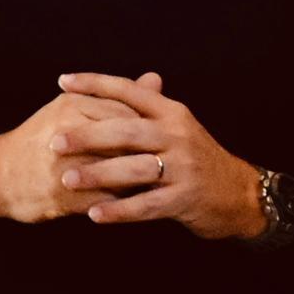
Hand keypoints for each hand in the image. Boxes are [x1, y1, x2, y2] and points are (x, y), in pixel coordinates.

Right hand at [0, 84, 166, 226]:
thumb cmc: (41, 138)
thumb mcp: (75, 108)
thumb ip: (116, 96)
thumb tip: (155, 80)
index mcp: (72, 106)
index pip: (126, 112)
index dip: (150, 127)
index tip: (165, 137)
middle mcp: (68, 132)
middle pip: (125, 142)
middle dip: (148, 154)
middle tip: (168, 161)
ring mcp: (65, 165)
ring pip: (117, 172)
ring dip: (139, 180)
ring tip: (156, 183)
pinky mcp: (62, 195)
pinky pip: (104, 199)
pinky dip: (122, 203)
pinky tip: (135, 203)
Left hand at [49, 72, 269, 238]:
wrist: (238, 194)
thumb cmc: (197, 159)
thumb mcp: (179, 127)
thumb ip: (154, 108)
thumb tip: (139, 79)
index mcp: (172, 112)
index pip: (130, 91)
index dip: (96, 84)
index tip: (63, 82)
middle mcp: (178, 135)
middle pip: (127, 131)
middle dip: (88, 135)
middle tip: (55, 141)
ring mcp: (184, 167)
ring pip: (134, 168)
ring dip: (98, 174)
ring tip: (66, 179)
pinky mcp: (185, 198)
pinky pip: (146, 205)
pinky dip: (119, 210)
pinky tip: (94, 214)